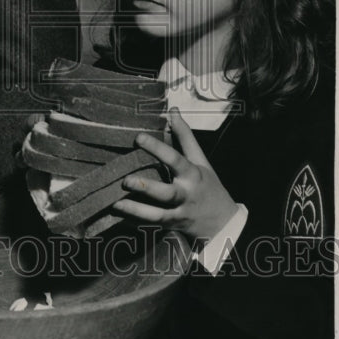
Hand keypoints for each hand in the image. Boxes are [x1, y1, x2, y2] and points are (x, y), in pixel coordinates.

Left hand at [112, 107, 238, 243]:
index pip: (175, 159)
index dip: (157, 147)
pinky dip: (135, 221)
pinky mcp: (171, 227)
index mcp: (192, 175)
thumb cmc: (208, 186)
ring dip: (135, 210)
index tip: (138, 137)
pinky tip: (118, 213)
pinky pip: (151, 225)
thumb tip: (172, 111)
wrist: (223, 223)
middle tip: (126, 180)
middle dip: (146, 187)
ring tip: (115, 203)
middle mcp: (186, 195)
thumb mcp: (200, 161)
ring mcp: (178, 213)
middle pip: (167, 193)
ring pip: (157, 216)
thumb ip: (184, 137)